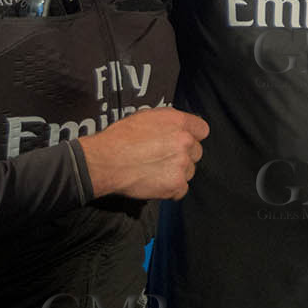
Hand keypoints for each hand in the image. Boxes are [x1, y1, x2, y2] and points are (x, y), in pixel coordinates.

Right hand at [77, 107, 209, 200]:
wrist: (105, 161)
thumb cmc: (119, 138)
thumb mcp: (146, 117)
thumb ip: (168, 122)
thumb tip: (177, 127)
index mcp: (179, 122)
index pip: (202, 130)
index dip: (192, 136)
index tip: (184, 142)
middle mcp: (184, 141)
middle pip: (197, 152)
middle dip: (184, 156)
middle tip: (164, 159)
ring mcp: (182, 164)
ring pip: (190, 171)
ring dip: (177, 173)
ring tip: (156, 171)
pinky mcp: (175, 185)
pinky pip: (181, 190)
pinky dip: (171, 190)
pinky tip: (156, 183)